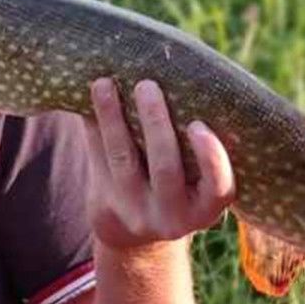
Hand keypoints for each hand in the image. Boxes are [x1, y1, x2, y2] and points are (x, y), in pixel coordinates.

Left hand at [83, 77, 234, 249]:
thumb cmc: (182, 186)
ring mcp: (137, 214)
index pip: (218, 186)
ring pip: (122, 161)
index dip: (210, 157)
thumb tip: (190, 69)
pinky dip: (92, 129)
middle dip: (155, 124)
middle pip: (164, 168)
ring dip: (112, 119)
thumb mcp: (200, 179)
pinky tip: (86, 102)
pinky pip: (97, 162)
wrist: (138, 234)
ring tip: (103, 84)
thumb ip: (202, 142)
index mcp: (207, 208)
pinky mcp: (106, 206)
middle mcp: (174, 218)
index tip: (197, 125)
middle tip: (146, 85)